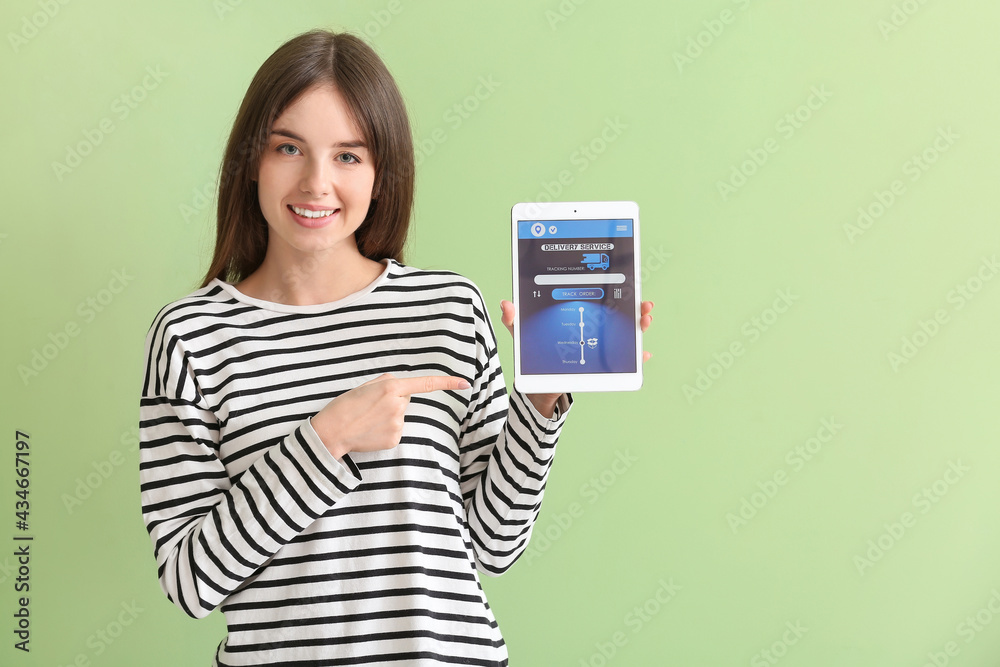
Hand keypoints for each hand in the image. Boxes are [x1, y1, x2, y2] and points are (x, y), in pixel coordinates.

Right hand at [311, 373, 469, 460]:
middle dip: (393, 400)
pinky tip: (372, 431)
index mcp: (392, 388)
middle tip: (371, 405)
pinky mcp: (395, 439)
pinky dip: (386, 429)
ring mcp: (398, 424)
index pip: (426, 384)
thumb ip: (388, 382)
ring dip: (389, 415)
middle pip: (406, 399)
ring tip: (368, 419)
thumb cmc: (346, 406)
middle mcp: (398, 406)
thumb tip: (402, 387)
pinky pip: (397, 430)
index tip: (465, 383)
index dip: (448, 382)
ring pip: (401, 415)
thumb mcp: (365, 386)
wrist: (332, 432)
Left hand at [498, 299, 654, 416]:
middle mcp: (593, 328)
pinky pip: (624, 361)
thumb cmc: (534, 354)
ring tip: (644, 321)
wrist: (537, 384)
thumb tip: (506, 304)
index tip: (626, 283)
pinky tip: (643, 354)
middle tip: (643, 305)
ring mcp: (600, 346)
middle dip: (635, 307)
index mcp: (577, 315)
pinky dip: (636, 358)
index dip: (614, 289)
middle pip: (618, 314)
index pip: (598, 299)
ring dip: (639, 327)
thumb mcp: (523, 335)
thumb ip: (514, 320)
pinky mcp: (602, 366)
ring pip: (625, 333)